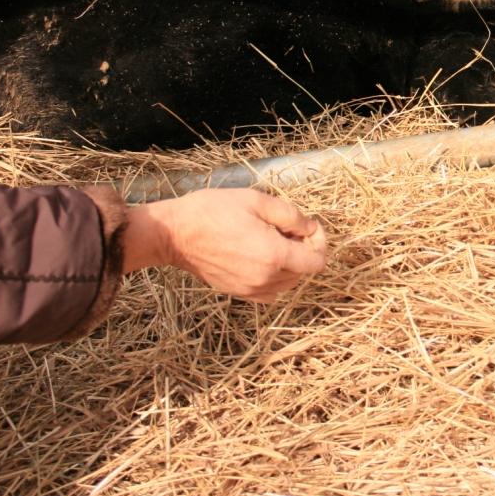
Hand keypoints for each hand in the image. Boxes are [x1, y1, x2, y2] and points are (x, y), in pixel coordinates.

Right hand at [122, 189, 326, 301]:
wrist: (175, 234)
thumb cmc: (213, 211)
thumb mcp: (257, 201)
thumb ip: (291, 216)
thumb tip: (311, 229)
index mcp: (274, 255)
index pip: (317, 261)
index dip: (319, 242)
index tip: (308, 226)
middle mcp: (265, 278)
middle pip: (304, 272)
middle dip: (303, 250)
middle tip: (286, 228)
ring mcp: (251, 290)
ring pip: (288, 283)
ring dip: (290, 264)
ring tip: (271, 240)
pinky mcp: (238, 294)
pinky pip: (270, 292)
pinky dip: (274, 277)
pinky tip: (260, 258)